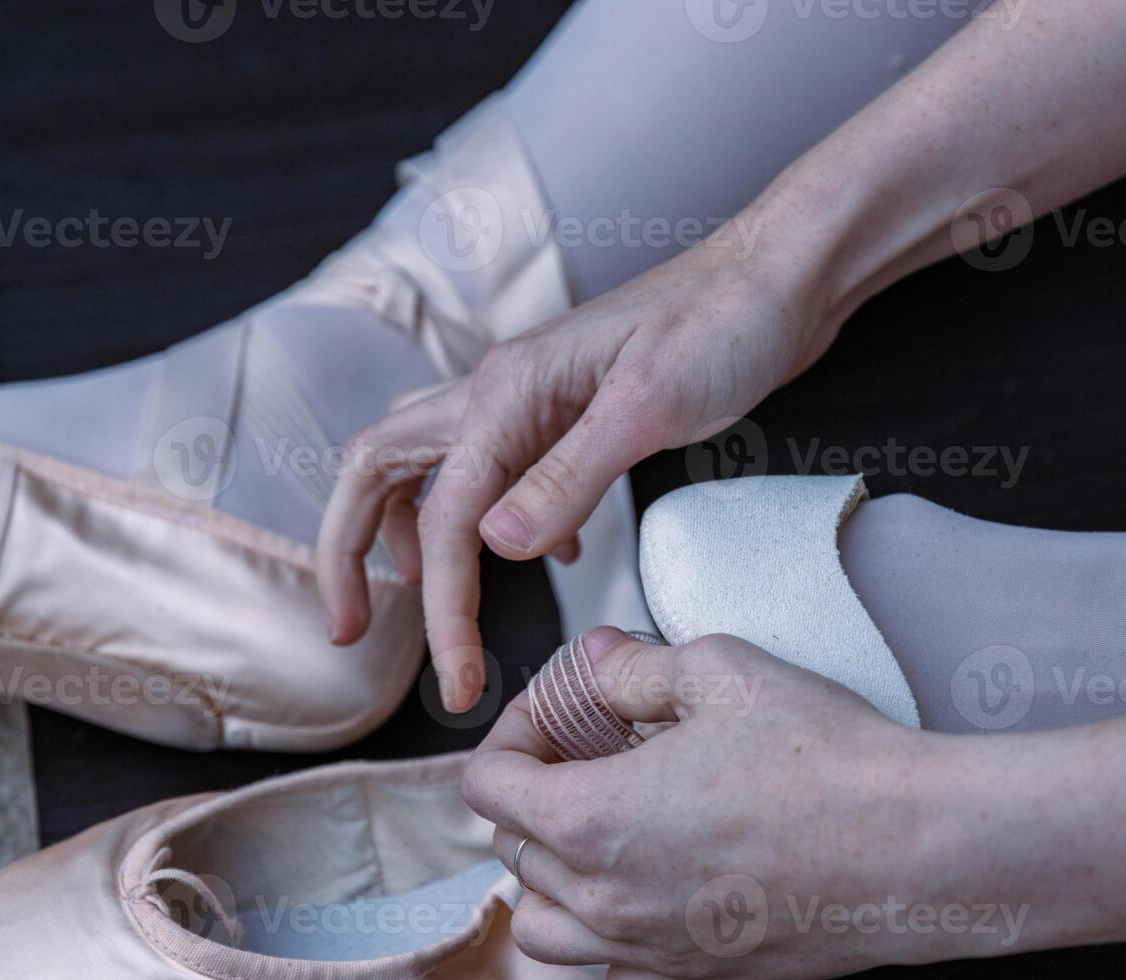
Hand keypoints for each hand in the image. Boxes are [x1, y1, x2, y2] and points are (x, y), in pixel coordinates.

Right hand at [317, 231, 843, 710]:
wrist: (777, 277)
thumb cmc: (725, 324)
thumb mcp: (649, 407)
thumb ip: (568, 478)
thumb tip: (494, 547)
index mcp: (505, 392)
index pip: (447, 520)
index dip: (444, 611)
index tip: (457, 683)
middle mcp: (497, 390)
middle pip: (379, 469)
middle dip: (350, 550)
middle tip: (348, 627)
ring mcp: (528, 397)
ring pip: (427, 464)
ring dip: (408, 530)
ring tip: (423, 595)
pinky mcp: (565, 411)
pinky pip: (494, 466)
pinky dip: (490, 517)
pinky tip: (544, 555)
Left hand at [461, 628, 989, 978]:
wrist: (919, 848)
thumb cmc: (827, 764)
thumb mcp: (718, 671)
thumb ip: (632, 667)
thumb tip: (596, 662)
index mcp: (592, 822)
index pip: (486, 786)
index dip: (510, 735)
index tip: (553, 715)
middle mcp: (607, 899)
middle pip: (512, 851)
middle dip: (532, 791)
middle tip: (586, 750)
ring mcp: (648, 949)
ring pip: (544, 925)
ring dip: (550, 873)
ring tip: (599, 823)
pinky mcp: (695, 976)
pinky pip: (609, 964)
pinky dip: (602, 925)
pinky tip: (648, 876)